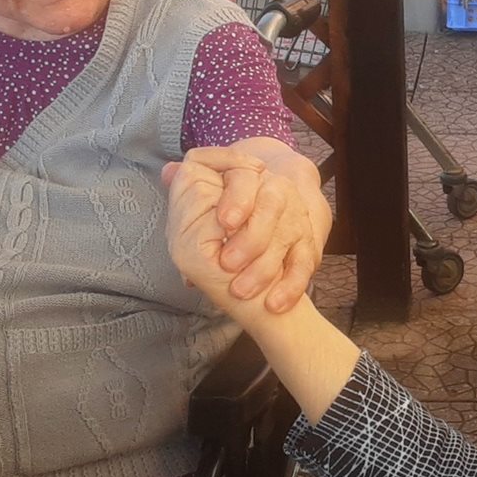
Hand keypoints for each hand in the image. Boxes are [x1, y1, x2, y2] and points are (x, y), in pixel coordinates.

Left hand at [175, 142, 326, 313]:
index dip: (237, 196)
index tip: (223, 222)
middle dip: (250, 236)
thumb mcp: (206, 199)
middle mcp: (276, 191)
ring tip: (240, 291)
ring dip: (263, 267)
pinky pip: (304, 265)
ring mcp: (295, 218)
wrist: (266, 221)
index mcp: (248, 175)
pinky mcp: (308, 246)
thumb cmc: (227, 213)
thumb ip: (189, 185)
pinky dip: (290, 286)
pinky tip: (273, 304)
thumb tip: (168, 173)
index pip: (245, 172)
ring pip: (287, 235)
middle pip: (272, 202)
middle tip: (227, 263)